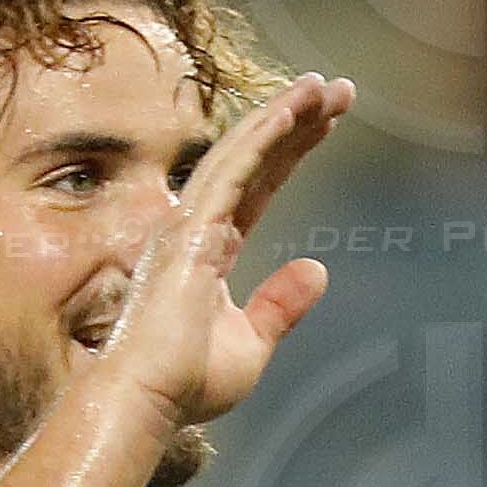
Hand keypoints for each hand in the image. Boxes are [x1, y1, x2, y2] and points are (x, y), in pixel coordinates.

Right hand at [73, 72, 350, 431]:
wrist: (149, 400)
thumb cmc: (188, 381)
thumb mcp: (252, 342)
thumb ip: (282, 304)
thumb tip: (317, 269)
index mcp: (212, 248)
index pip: (260, 185)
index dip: (293, 151)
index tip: (328, 122)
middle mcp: (198, 225)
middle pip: (257, 159)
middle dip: (298, 122)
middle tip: (337, 89)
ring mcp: (190, 223)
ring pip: (244, 153)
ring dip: (284, 116)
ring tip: (323, 86)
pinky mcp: (190, 229)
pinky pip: (231, 172)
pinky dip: (260, 139)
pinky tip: (290, 114)